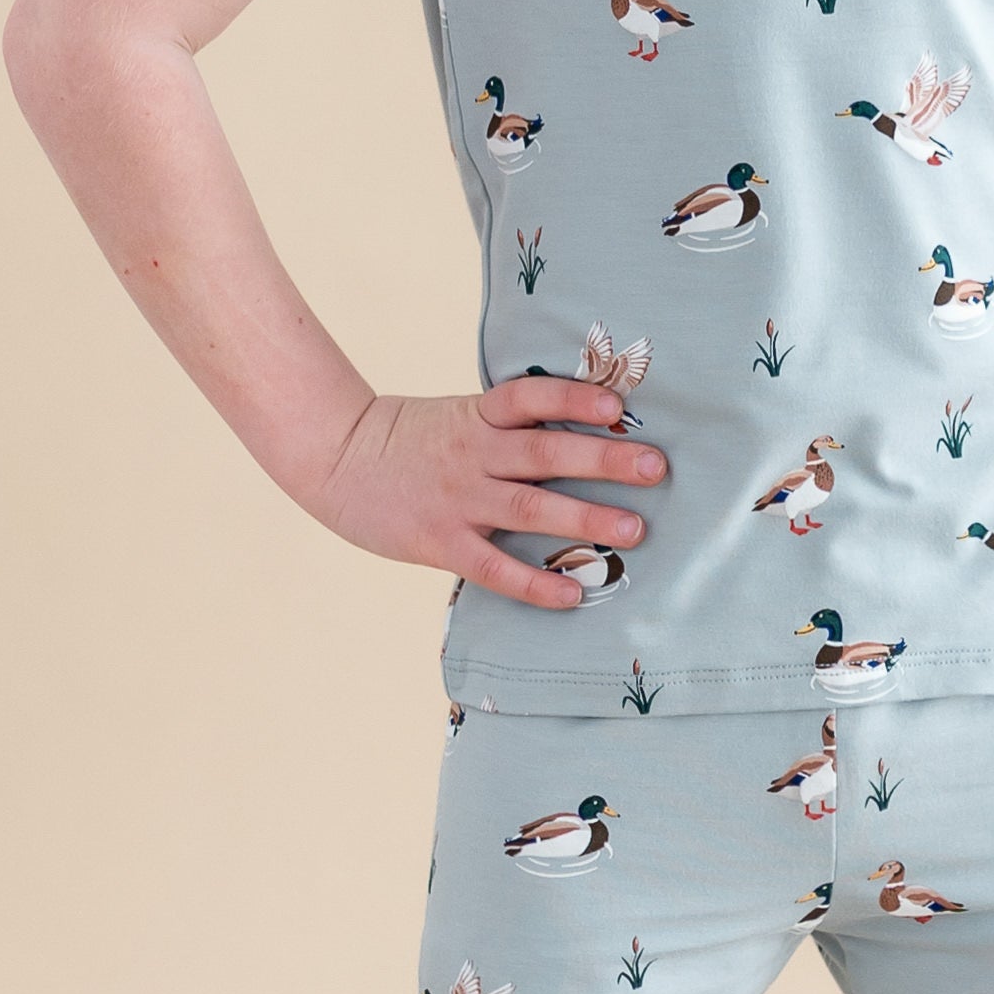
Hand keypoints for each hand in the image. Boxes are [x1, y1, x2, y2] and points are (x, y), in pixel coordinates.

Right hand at [305, 376, 665, 607]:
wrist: (336, 459)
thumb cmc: (411, 440)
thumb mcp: (460, 417)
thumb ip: (510, 426)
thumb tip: (584, 431)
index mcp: (478, 417)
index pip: (530, 398)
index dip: (573, 398)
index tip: (617, 405)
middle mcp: (474, 455)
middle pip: (547, 453)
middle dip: (605, 459)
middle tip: (657, 468)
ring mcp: (458, 500)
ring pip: (531, 508)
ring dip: (587, 519)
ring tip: (636, 530)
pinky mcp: (441, 542)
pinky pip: (495, 568)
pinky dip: (535, 584)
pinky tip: (573, 595)